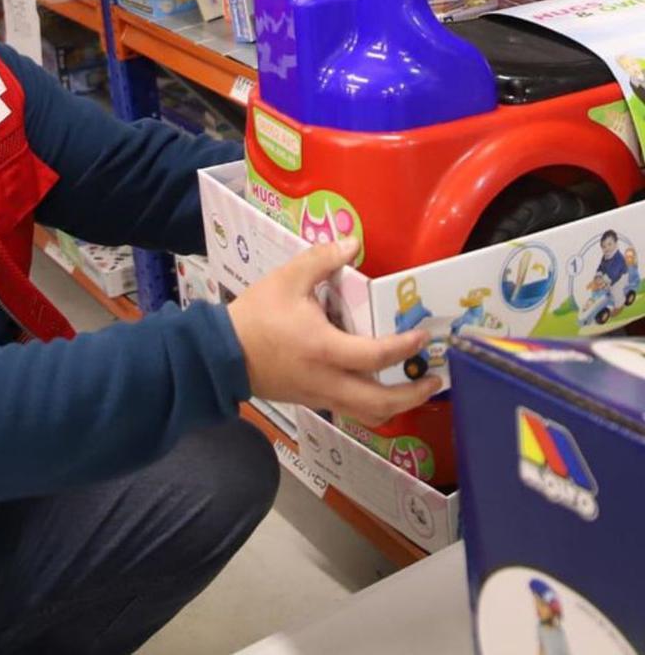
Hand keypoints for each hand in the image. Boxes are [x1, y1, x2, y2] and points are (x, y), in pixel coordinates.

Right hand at [227, 238, 441, 425]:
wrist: (223, 353)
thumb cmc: (257, 315)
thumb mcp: (287, 279)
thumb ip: (321, 260)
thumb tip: (352, 243)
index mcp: (325, 349)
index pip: (376, 356)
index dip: (404, 347)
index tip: (422, 336)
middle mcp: (328, 380)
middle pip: (381, 403)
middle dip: (413, 395)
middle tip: (434, 379)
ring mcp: (321, 396)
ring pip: (368, 415)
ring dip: (396, 405)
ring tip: (413, 388)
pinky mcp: (312, 401)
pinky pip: (351, 411)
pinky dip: (372, 405)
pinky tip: (377, 386)